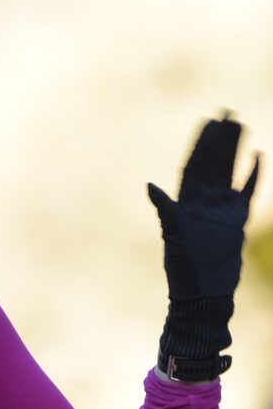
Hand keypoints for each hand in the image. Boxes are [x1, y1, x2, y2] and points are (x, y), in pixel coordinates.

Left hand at [148, 113, 260, 376]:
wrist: (203, 295)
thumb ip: (165, 208)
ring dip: (234, 150)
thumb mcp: (172, 235)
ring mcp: (220, 211)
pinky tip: (258, 156)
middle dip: (219, 140)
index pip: (193, 165)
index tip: (207, 121)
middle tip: (227, 113)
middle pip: (212, 163)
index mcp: (185, 203)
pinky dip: (252, 175)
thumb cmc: (183, 269)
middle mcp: (202, 203)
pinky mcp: (236, 221)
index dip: (200, 143)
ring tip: (240, 125)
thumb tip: (149, 186)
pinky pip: (246, 191)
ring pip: (229, 172)